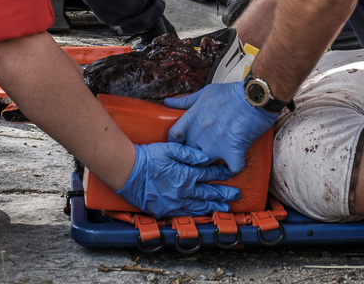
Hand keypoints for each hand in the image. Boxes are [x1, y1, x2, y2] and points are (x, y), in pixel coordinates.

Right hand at [115, 143, 238, 216]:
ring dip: (213, 206)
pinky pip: (185, 214)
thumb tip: (206, 158)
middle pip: (208, 193)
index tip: (231, 173)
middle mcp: (183, 191)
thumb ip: (189, 154)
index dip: (221, 173)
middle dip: (223, 194)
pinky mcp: (164, 210)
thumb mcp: (170, 149)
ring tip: (225, 208)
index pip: (208, 174)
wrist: (127, 172)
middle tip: (236, 195)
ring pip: (199, 206)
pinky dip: (196, 214)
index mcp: (185, 175)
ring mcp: (174, 203)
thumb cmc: (147, 158)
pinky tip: (202, 214)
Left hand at [165, 81, 278, 174]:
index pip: (174, 137)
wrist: (254, 96)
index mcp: (193, 119)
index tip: (179, 144)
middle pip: (187, 153)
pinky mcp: (233, 152)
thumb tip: (169, 103)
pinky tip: (232, 166)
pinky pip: (230, 169)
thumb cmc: (232, 93)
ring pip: (205, 164)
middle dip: (191, 155)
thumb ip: (185, 100)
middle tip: (198, 153)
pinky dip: (232, 170)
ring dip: (209, 164)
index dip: (175, 143)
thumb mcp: (204, 92)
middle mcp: (201, 134)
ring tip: (213, 161)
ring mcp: (216, 145)